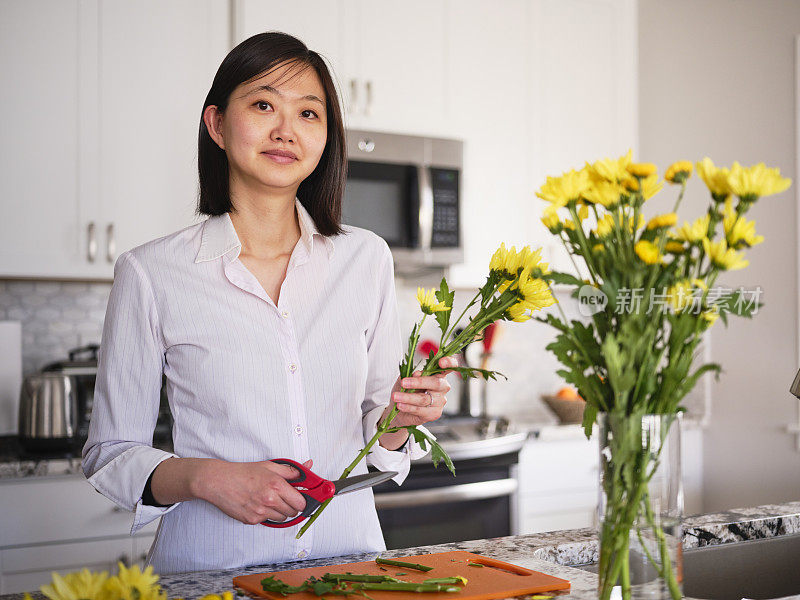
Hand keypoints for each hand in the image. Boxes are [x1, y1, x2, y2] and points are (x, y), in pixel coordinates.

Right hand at [196, 458, 312, 524]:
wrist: (219, 481)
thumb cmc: (243, 472)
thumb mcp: (269, 466)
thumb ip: (290, 470)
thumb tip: (308, 467)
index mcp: (276, 485)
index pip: (300, 502)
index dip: (301, 500)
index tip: (299, 497)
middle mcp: (270, 499)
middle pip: (293, 512)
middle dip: (291, 505)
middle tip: (283, 497)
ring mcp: (260, 512)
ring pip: (281, 518)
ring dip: (279, 511)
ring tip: (269, 500)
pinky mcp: (252, 520)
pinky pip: (267, 520)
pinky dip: (265, 514)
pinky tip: (257, 504)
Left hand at [388, 356, 458, 428]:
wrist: (400, 407)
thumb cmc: (406, 389)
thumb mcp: (406, 378)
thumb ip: (412, 375)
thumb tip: (417, 374)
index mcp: (438, 374)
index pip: (451, 366)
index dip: (449, 362)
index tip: (441, 362)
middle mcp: (443, 387)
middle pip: (436, 383)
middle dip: (418, 382)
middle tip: (403, 383)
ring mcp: (440, 401)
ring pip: (424, 399)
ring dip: (408, 397)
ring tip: (396, 396)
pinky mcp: (434, 414)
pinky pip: (420, 410)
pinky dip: (408, 407)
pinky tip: (400, 405)